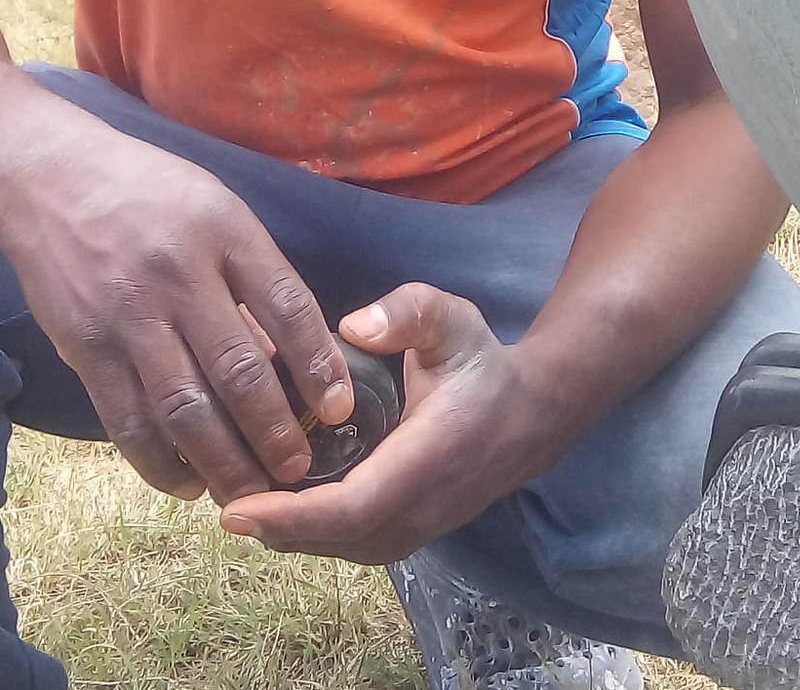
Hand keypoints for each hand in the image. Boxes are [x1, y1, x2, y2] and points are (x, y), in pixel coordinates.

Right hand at [0, 90, 351, 504]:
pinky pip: (128, 421)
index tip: (340, 411)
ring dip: (223, 461)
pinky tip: (186, 484)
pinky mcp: (85, 348)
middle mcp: (179, 275)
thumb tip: (290, 353)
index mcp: (225, 231)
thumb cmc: (152, 192)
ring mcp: (129, 315)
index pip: (288, 306)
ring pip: (185, 408)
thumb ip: (251, 273)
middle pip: (239, 369)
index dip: (319, 365)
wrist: (53, 178)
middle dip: (275, 431)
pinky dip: (159, 463)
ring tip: (253, 493)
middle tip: (300, 470)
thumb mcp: (216, 209)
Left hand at [218, 283, 539, 562]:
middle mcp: (417, 512)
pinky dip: (301, 527)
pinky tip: (269, 496)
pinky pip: (340, 543)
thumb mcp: (452, 320)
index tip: (235, 508)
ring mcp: (409, 533)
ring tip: (230, 487)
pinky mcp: (400, 537)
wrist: (530, 416)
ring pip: (329, 546)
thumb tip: (352, 325)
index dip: (290, 515)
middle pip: (327, 537)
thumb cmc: (481, 365)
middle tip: (212, 483)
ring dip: (280, 527)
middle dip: (267, 520)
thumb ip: (409, 312)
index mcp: (427, 461)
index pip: (351, 508)